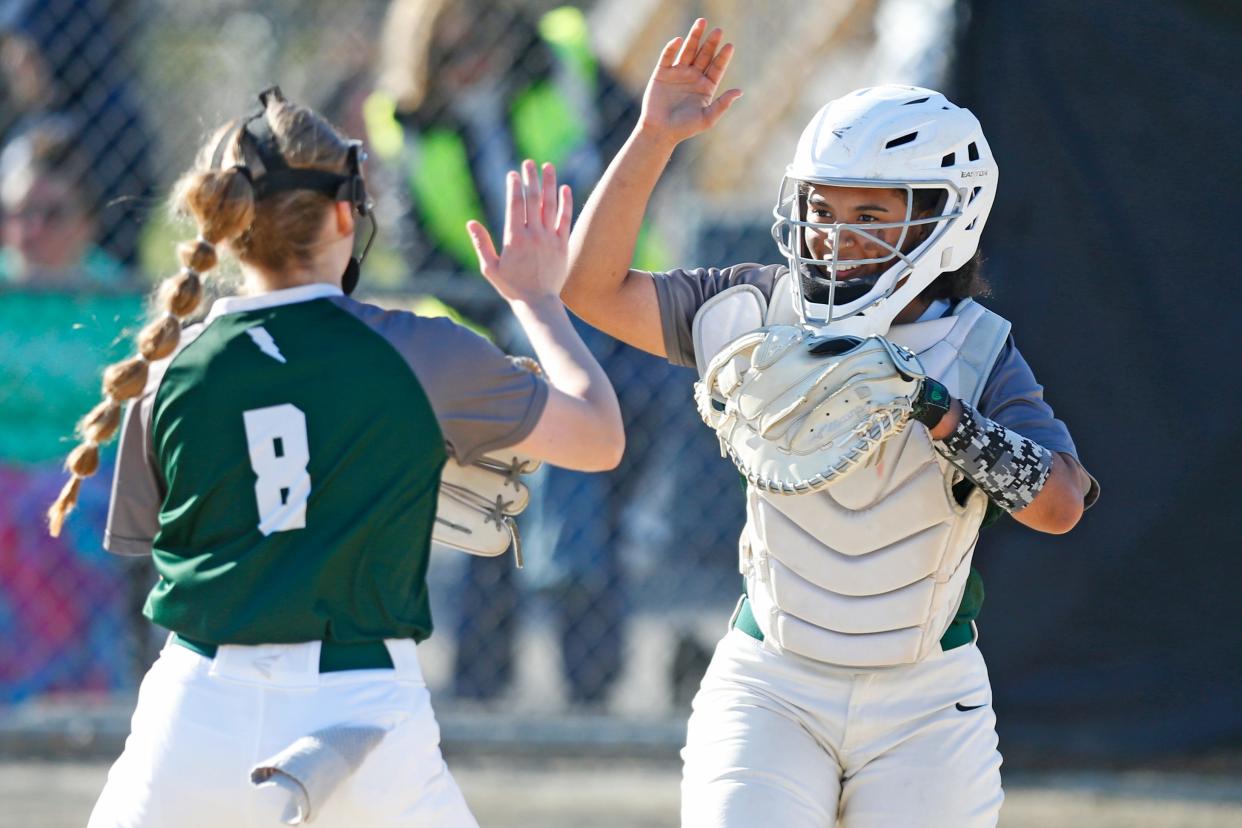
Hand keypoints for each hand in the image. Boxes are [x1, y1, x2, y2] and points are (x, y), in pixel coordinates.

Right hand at [467, 160, 572, 303]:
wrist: (538, 302)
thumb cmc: (512, 287)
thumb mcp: (490, 268)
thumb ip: (481, 244)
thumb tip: (470, 223)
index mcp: (515, 238)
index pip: (515, 205)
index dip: (514, 186)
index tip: (513, 173)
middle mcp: (534, 235)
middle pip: (533, 199)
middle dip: (530, 178)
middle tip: (528, 163)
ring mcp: (550, 238)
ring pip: (550, 205)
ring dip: (549, 184)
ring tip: (548, 167)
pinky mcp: (563, 244)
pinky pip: (565, 219)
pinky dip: (566, 202)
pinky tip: (564, 188)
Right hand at [639, 18, 742, 146]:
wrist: (660, 132)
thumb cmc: (685, 128)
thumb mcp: (707, 118)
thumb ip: (722, 104)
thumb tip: (739, 91)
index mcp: (706, 86)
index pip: (716, 67)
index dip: (723, 57)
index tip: (729, 46)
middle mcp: (693, 77)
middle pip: (704, 55)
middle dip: (711, 42)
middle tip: (718, 30)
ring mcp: (678, 73)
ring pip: (688, 51)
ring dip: (694, 37)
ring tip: (701, 22)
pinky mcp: (662, 73)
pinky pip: (668, 57)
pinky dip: (672, 48)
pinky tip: (679, 40)